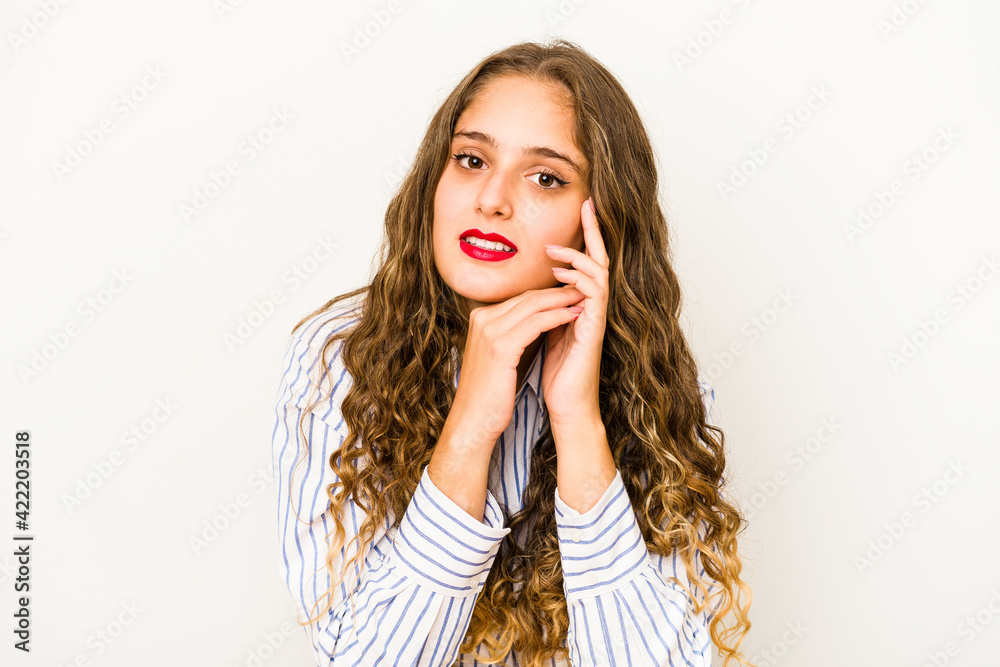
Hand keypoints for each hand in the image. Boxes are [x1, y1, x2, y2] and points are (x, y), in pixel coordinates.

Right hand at [446, 283, 584, 456]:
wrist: (474, 419)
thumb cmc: (490, 393)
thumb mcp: (497, 356)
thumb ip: (510, 336)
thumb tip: (534, 324)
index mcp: (480, 319)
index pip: (520, 299)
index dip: (547, 295)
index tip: (569, 294)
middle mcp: (482, 319)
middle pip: (527, 297)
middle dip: (557, 292)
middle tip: (581, 288)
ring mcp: (489, 331)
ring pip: (533, 305)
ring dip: (562, 300)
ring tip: (582, 298)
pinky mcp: (500, 346)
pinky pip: (536, 323)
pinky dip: (558, 316)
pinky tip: (574, 316)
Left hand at [541, 196, 609, 427]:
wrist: (567, 405)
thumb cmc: (557, 373)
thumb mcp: (548, 331)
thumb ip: (548, 307)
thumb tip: (534, 287)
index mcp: (584, 304)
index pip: (588, 261)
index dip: (586, 234)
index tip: (582, 207)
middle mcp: (595, 307)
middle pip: (601, 258)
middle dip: (595, 230)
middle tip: (587, 204)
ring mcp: (597, 318)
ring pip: (598, 273)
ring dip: (578, 256)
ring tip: (555, 249)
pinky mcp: (594, 330)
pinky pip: (593, 296)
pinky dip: (578, 281)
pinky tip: (561, 275)